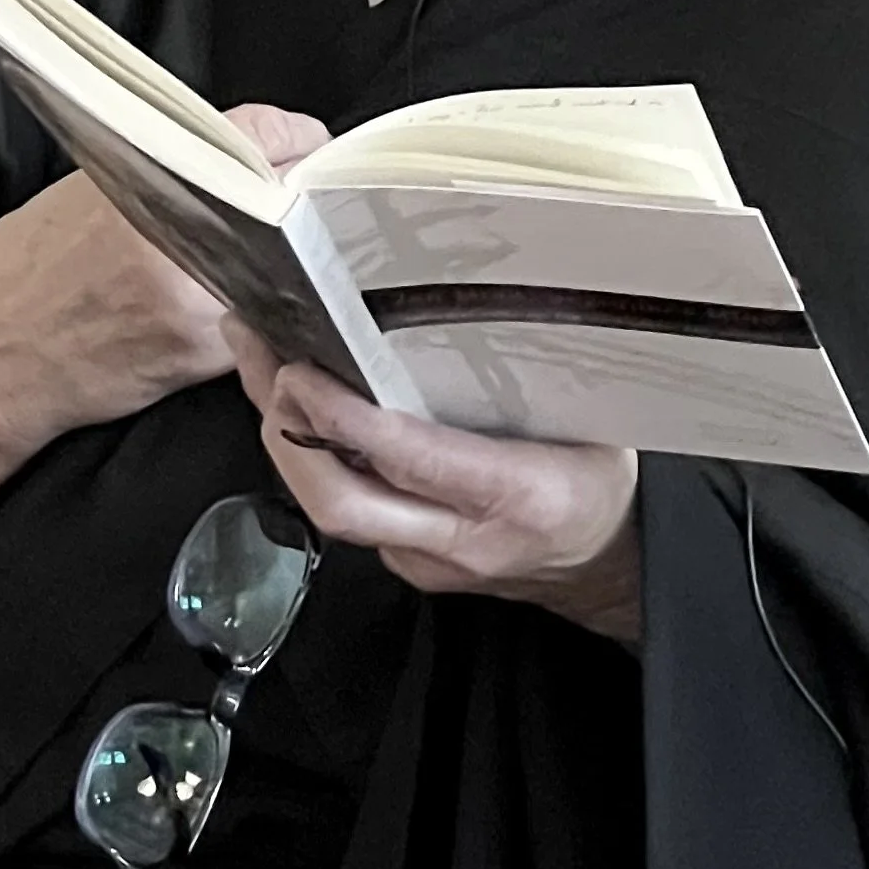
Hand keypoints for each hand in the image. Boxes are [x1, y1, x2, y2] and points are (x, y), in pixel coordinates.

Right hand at [0, 102, 327, 458]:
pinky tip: (236, 305)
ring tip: (259, 257)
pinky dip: (264, 308)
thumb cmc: (28, 267)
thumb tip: (250, 154)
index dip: (293, 140)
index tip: (306, 147)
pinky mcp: (206, 353)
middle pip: (287, 198)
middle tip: (292, 201)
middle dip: (296, 199)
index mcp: (152, 174)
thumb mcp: (95, 185)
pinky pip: (265, 318)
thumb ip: (177, 165)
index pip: (263, 136)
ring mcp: (199, 297)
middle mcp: (180, 231)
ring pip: (288, 264)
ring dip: (289, 258)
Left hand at [226, 322, 640, 644]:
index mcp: (518, 492)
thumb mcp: (586, 418)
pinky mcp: (411, 566)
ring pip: (334, 512)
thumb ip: (523, 377)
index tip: (302, 370)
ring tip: (257, 363)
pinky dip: (315, 461)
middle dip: (287, 434)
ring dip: (286, 442)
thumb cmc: (599, 476)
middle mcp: (465, 539)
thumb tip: (459, 301)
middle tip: (263, 357)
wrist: (611, 564)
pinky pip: (350, 513)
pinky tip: (297, 411)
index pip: (411, 458)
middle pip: (344, 506)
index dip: (345, 417)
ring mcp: (431, 562)